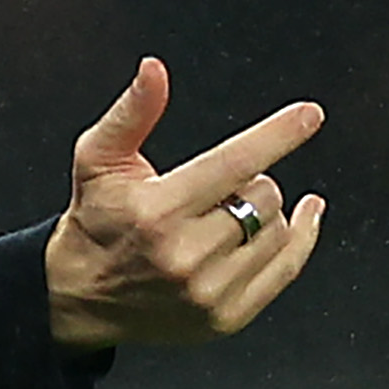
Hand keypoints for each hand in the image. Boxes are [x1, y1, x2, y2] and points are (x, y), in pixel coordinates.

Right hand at [45, 58, 326, 350]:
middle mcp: (185, 256)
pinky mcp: (225, 318)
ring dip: (265, 213)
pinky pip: (287, 269)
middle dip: (252, 181)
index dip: (277, 135)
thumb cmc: (95, 219)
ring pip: (277, 231)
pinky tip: (302, 219)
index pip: (234, 164)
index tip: (309, 116)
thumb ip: (132, 112)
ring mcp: (208, 293)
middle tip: (220, 188)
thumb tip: (154, 69)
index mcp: (157, 211)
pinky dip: (300, 240)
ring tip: (231, 213)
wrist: (79, 297)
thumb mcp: (98, 158)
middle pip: (263, 197)